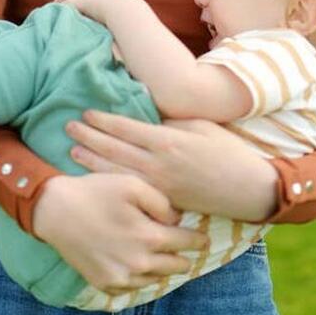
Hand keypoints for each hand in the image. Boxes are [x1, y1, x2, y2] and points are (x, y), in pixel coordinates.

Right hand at [32, 172, 208, 294]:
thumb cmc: (95, 191)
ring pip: (157, 278)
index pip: (186, 243)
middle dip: (183, 255)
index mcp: (149, 237)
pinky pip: (134, 286)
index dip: (198, 239)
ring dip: (162, 266)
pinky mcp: (105, 284)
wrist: (55, 210)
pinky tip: (136, 261)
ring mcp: (121, 277)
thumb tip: (177, 219)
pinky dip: (139, 275)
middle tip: (182, 246)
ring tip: (161, 253)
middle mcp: (138, 263)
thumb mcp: (132, 184)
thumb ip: (161, 201)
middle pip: (176, 266)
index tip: (203, 238)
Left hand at [54, 0, 137, 25]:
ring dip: (60, 3)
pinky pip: (66, 5)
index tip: (78, 2)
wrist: (129, 13)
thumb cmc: (134, 18)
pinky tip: (50, 14)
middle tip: (58, 2)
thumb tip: (128, 30)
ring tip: (51, 8)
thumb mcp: (130, 16)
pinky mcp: (83, 2)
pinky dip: (58, 9)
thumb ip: (125, 20)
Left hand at [66, 111, 278, 221]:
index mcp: (166, 141)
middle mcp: (157, 164)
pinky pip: (129, 189)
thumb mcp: (199, 126)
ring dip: (91, 161)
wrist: (246, 188)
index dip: (102, 120)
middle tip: (69, 127)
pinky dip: (109, 182)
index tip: (85, 113)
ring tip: (72, 152)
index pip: (124, 128)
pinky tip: (96, 178)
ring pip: (116, 172)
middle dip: (88, 138)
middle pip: (113, 149)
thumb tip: (145, 113)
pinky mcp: (161, 201)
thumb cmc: (226, 151)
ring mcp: (158, 186)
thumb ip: (170, 121)